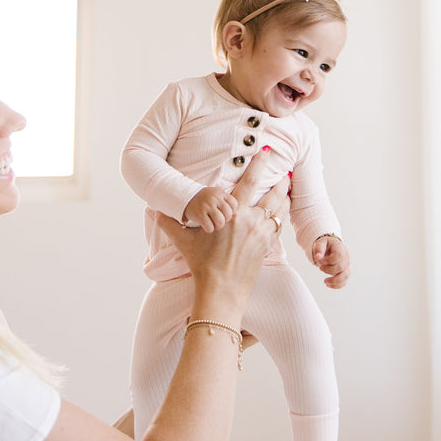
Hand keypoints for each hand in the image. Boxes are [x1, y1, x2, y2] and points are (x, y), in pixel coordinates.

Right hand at [158, 149, 288, 301]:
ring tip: (288, 188)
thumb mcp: (184, 242)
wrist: (221, 289)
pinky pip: (279, 226)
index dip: (258, 165)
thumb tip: (153, 211)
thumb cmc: (202, 265)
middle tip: (288, 171)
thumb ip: (169, 224)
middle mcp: (251, 221)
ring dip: (284, 198)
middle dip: (280, 181)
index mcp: (232, 214)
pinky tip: (283, 212)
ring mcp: (261, 234)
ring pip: (279, 211)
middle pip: (272, 195)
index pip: (249, 182)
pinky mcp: (266, 247)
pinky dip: (283, 216)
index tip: (266, 151)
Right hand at [183, 186, 238, 232]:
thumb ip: (227, 204)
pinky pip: (210, 227)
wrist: (185, 196)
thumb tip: (237, 215)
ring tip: (213, 224)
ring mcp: (206, 206)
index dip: (231, 212)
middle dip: (225, 220)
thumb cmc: (205, 199)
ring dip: (218, 226)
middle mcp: (214, 198)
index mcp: (220, 193)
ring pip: (220, 222)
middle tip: (218, 220)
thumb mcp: (216, 197)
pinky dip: (209, 229)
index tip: (225, 214)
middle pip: (228, 214)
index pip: (234, 204)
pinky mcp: (199, 214)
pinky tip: (205, 225)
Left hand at [312, 234, 350, 288]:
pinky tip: (328, 285)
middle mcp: (346, 257)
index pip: (339, 256)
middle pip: (341, 267)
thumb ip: (319, 248)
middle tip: (320, 268)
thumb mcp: (321, 243)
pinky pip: (344, 281)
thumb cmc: (326, 245)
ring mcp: (346, 266)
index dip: (329, 260)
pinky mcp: (344, 272)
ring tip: (325, 281)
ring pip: (345, 276)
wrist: (330, 247)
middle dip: (329, 270)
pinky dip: (337, 285)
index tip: (320, 260)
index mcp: (340, 248)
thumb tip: (317, 256)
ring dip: (335, 281)